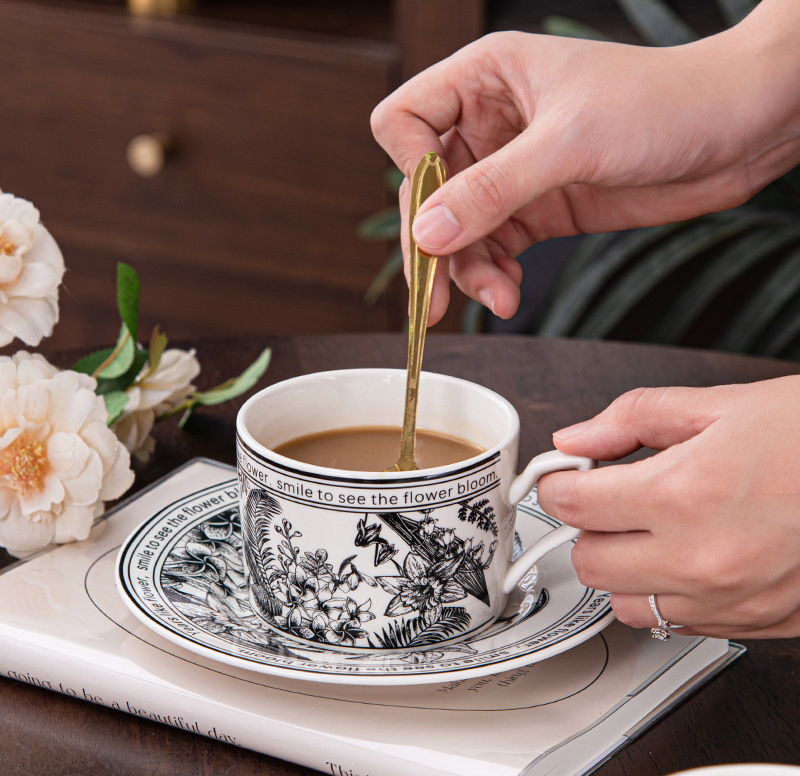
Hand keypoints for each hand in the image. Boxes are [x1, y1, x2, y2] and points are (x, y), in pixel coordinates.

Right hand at [371, 2, 799, 323]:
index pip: (405, 123)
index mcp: (485, 80)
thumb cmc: (663, 103)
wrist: (736, 132)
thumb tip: (428, 235)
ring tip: (496, 298)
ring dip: (467, 271)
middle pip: (425, 190)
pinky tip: (509, 293)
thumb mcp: (569, 143)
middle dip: (431, 245)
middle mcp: (490, 125)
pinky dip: (494, 276)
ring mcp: (513, 171)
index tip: (436, 211)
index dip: (410, 170)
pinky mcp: (538, 209)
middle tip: (432, 298)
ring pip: (457, 230)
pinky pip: (493, 249)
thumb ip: (492, 190)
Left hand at [535, 377, 799, 638]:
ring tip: (650, 530)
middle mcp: (702, 556)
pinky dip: (667, 593)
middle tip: (609, 500)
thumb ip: (631, 419)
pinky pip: (678, 623)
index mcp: (683, 492)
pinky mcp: (756, 623)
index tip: (563, 477)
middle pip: (588, 562)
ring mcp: (730, 598)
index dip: (557, 484)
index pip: (572, 504)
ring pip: (626, 604)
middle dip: (587, 527)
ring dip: (623, 568)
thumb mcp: (718, 404)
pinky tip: (691, 555)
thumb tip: (576, 438)